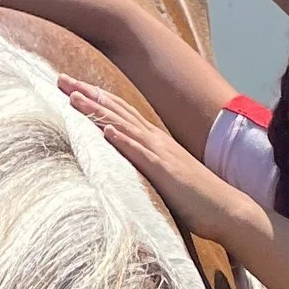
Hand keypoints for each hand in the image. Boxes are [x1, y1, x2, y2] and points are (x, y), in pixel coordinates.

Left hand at [59, 78, 264, 252]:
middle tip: (60, 79)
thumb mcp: (162, 175)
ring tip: (75, 98)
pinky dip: (124, 141)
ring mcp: (161, 154)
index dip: (93, 97)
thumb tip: (120, 162)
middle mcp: (155, 141)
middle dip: (87, 94)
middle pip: (116, 110)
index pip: (118, 112)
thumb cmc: (195, 198)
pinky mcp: (166, 173)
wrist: (227, 210)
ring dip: (99, 111)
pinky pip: (142, 155)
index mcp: (153, 141)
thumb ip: (142, 164)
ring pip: (124, 126)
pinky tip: (108, 132)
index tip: (69, 86)